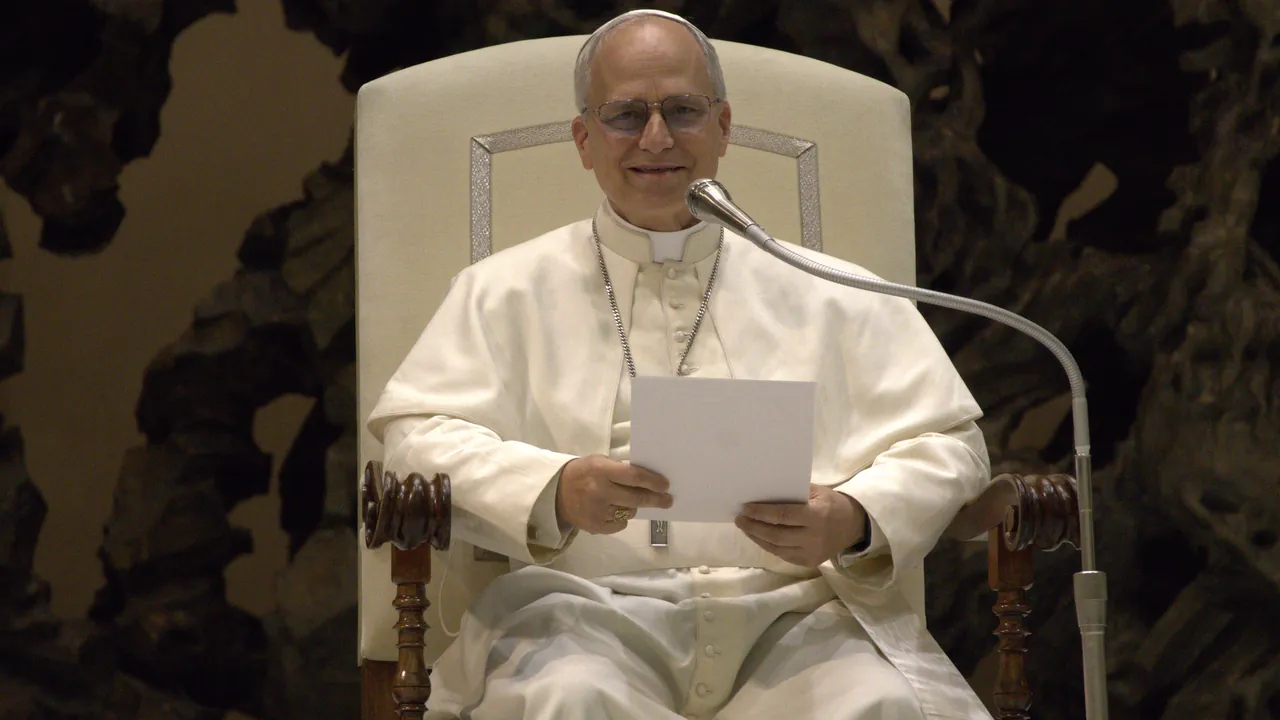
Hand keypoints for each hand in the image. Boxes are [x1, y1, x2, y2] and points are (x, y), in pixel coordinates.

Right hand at [556, 454, 673, 534]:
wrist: (555, 493)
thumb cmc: (583, 473)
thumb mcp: (599, 462)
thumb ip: (620, 469)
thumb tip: (648, 480)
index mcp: (602, 471)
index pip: (634, 477)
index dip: (652, 482)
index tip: (666, 485)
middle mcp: (600, 491)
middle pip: (636, 498)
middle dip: (655, 499)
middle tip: (667, 500)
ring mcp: (598, 511)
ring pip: (630, 512)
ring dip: (633, 507)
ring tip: (624, 500)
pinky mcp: (595, 526)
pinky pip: (620, 524)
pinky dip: (621, 518)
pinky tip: (613, 510)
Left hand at [735, 484, 866, 566]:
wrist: (854, 526)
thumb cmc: (832, 504)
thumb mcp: (817, 492)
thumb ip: (794, 493)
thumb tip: (764, 492)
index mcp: (816, 516)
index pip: (783, 515)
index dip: (761, 513)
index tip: (745, 508)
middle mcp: (814, 537)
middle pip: (776, 535)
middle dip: (754, 527)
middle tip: (739, 519)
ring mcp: (811, 553)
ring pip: (777, 548)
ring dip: (757, 538)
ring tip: (745, 527)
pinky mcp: (809, 563)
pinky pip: (783, 555)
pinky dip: (769, 546)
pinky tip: (759, 537)